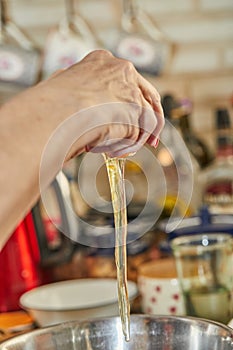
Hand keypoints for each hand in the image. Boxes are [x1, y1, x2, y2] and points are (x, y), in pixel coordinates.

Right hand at [33, 49, 163, 158]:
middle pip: (148, 96)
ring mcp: (131, 91)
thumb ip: (78, 89)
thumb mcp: (63, 85)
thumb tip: (74, 96)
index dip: (132, 100)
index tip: (131, 116)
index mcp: (103, 62)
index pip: (128, 80)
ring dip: (135, 138)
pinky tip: (114, 151)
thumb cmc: (51, 103)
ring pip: (146, 117)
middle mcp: (122, 72)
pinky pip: (139, 133)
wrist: (56, 111)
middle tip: (150, 139)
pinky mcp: (135, 113)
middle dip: (151, 119)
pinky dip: (129, 145)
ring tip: (118, 150)